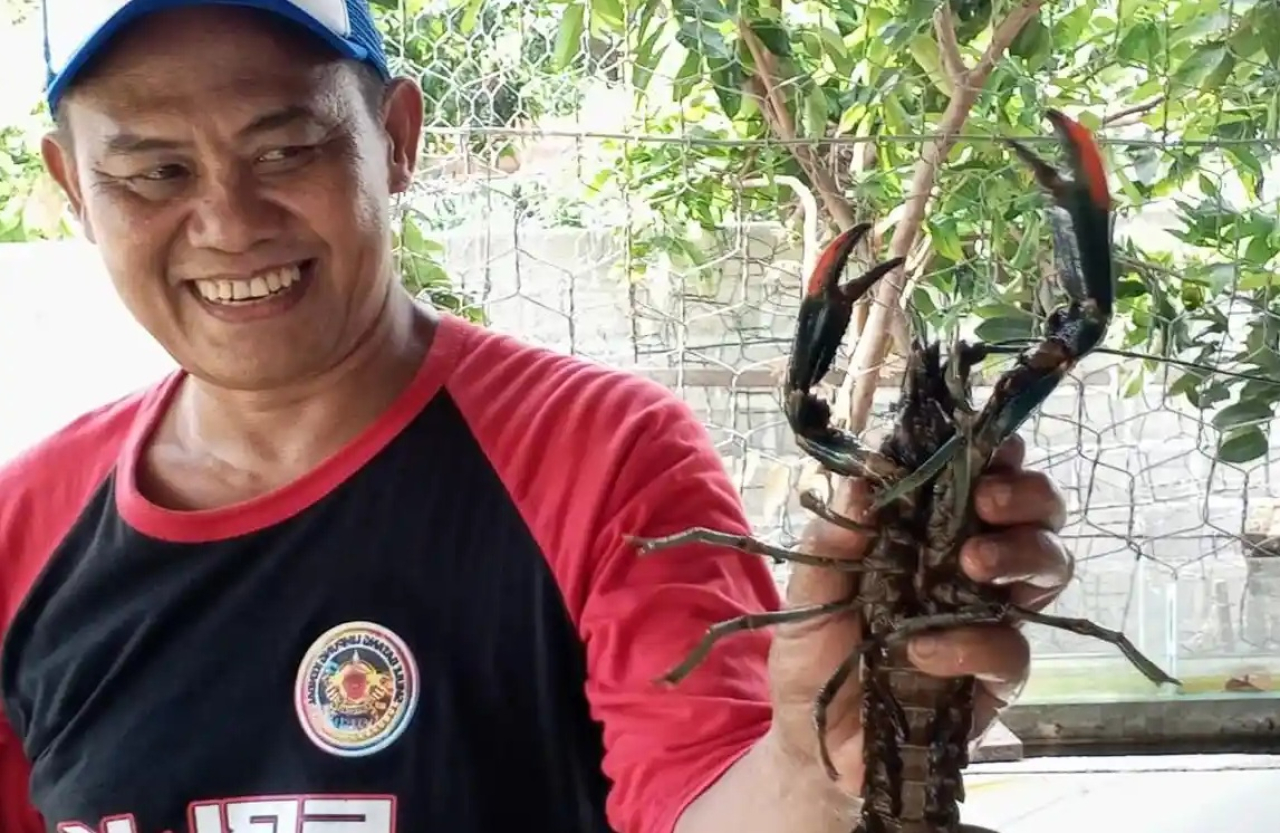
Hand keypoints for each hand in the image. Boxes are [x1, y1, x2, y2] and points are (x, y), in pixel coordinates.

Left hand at [764, 433, 1071, 795]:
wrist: (816, 742)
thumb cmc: (814, 657)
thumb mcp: (808, 594)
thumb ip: (831, 542)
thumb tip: (858, 478)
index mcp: (927, 534)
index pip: (979, 480)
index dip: (995, 456)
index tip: (986, 446)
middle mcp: (969, 569)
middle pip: (1036, 514)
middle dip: (1026, 495)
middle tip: (987, 501)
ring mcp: (989, 619)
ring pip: (1047, 569)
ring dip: (1019, 553)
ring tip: (972, 561)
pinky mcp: (995, 678)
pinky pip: (1011, 650)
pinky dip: (972, 643)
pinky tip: (926, 650)